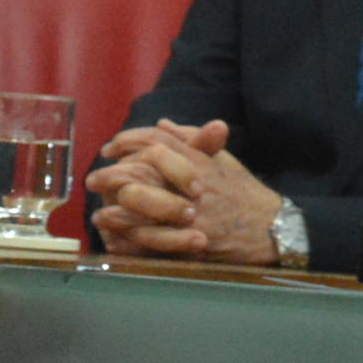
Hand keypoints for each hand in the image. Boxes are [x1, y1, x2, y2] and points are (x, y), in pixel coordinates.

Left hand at [87, 119, 281, 262]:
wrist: (268, 228)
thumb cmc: (243, 193)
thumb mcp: (222, 160)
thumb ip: (193, 141)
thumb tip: (161, 125)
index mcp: (202, 159)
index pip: (159, 140)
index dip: (130, 140)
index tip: (111, 147)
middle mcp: (194, 181)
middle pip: (144, 167)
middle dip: (113, 171)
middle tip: (94, 178)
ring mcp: (191, 210)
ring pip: (143, 199)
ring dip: (114, 201)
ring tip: (96, 205)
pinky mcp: (188, 236)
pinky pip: (148, 232)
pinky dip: (125, 229)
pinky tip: (110, 227)